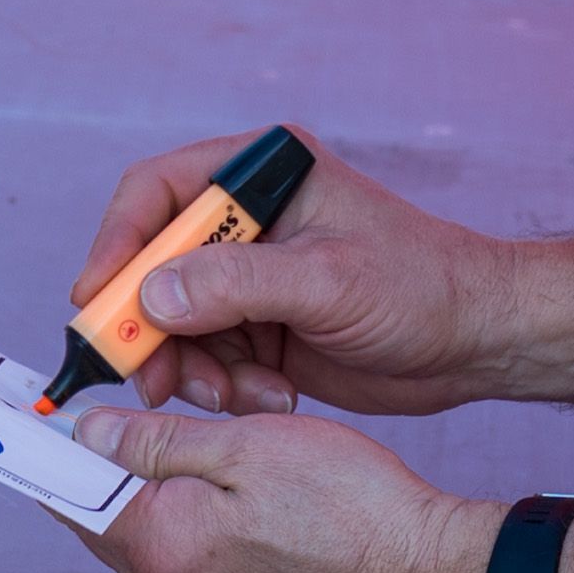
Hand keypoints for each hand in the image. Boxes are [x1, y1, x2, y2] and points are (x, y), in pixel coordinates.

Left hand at [66, 404, 494, 572]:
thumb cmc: (351, 507)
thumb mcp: (246, 445)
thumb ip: (157, 441)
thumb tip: (87, 432)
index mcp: (157, 547)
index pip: (64, 489)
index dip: (40, 440)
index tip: (17, 404)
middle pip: (98, 507)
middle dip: (102, 450)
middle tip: (115, 393)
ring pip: (143, 522)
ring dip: (152, 473)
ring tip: (195, 424)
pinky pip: (182, 542)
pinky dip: (185, 501)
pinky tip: (223, 467)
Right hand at [72, 132, 503, 416]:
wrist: (477, 341)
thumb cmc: (422, 287)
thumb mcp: (328, 282)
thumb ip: (238, 284)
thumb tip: (153, 294)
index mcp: (260, 174)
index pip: (157, 193)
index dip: (117, 245)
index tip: (96, 304)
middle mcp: (245, 221)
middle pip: (152, 265)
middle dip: (147, 326)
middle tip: (145, 378)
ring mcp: (250, 276)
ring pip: (174, 323)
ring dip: (192, 368)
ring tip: (234, 396)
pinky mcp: (259, 326)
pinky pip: (208, 359)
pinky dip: (225, 387)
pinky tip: (272, 399)